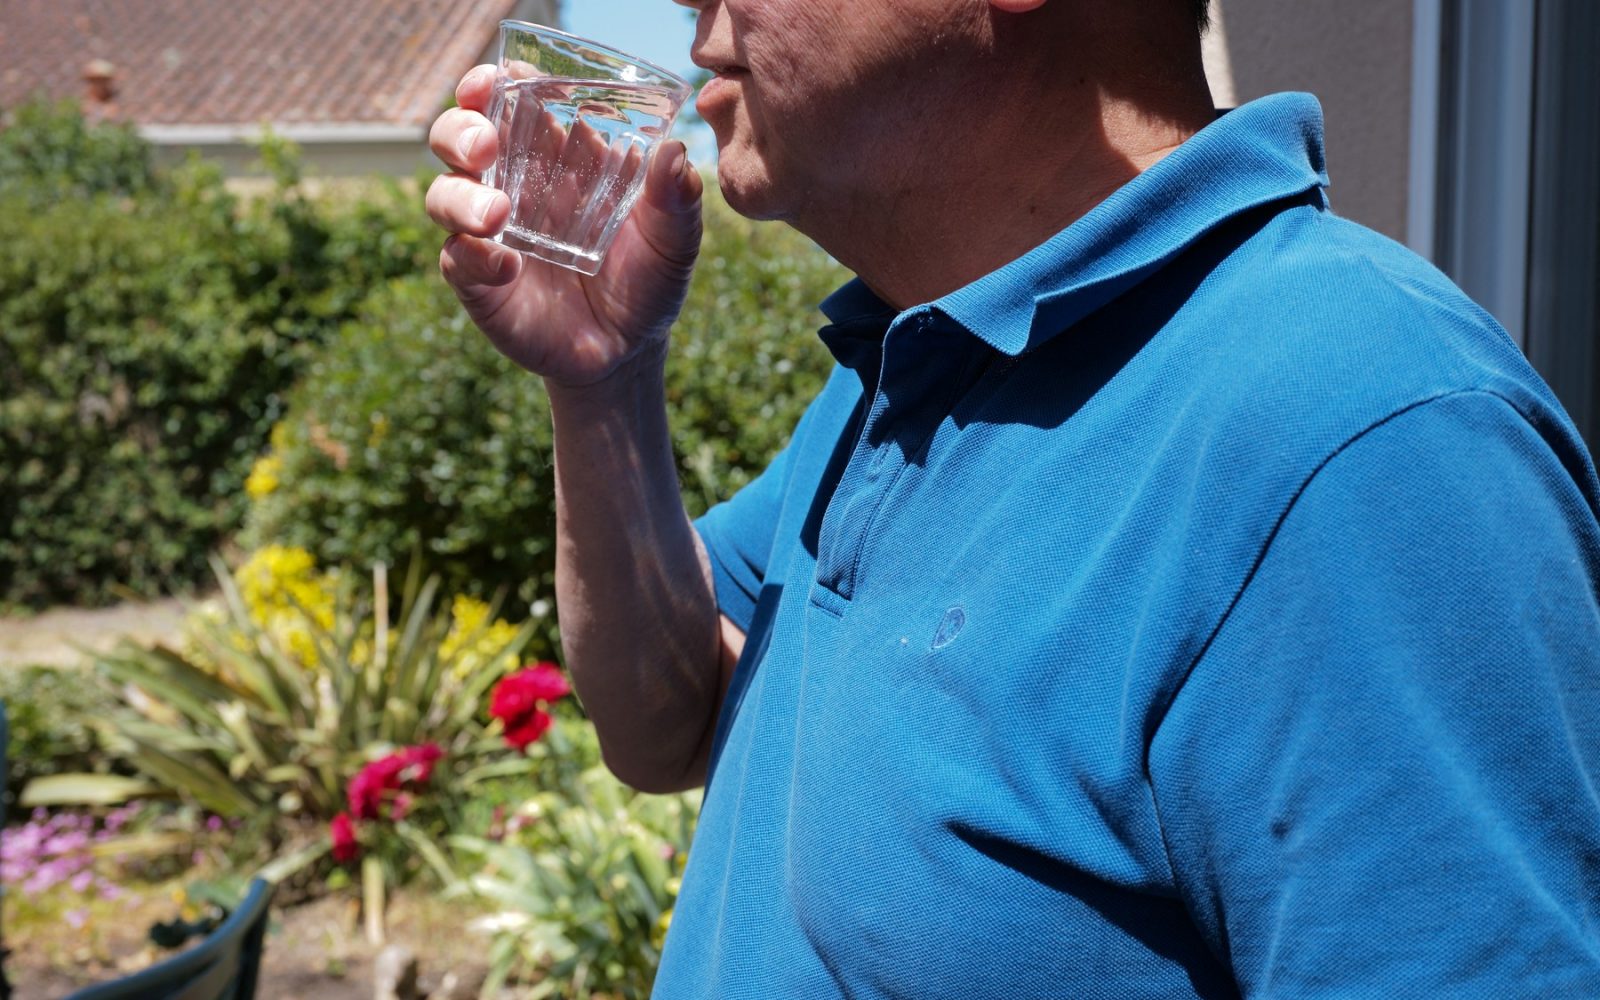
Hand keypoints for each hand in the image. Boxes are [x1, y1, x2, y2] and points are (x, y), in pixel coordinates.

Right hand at [426, 66, 704, 386]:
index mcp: (553, 159)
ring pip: (443, 195)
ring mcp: (490, 236)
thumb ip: (677, 200)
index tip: (496, 77)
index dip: (490, 84)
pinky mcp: (480, 284)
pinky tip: (507, 266)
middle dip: (460, 129)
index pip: (508, 105)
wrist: (630, 351)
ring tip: (497, 215)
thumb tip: (676, 153)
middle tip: (486, 144)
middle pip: (457, 138)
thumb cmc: (647, 279)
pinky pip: (457, 261)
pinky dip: (474, 258)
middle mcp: (511, 187)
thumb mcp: (673, 240)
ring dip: (460, 196)